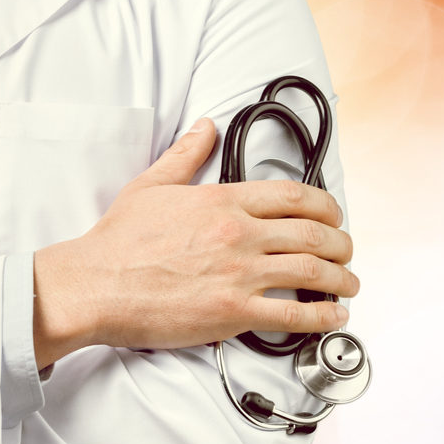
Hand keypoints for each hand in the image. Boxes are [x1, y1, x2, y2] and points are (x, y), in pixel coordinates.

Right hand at [32, 118, 358, 368]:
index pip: (293, 195)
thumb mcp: (152, 185)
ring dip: (340, 279)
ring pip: (311, 273)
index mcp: (224, 201)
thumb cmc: (118, 242)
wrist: (93, 286)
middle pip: (312, 234)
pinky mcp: (232, 313)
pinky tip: (335, 316)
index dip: (326, 206)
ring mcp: (239, 274)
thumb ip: (186, 154)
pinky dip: (322, 316)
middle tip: (347, 252)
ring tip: (350, 284)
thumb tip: (204, 127)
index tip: (334, 216)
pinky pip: (292, 316)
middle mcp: (239, 234)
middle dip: (341, 244)